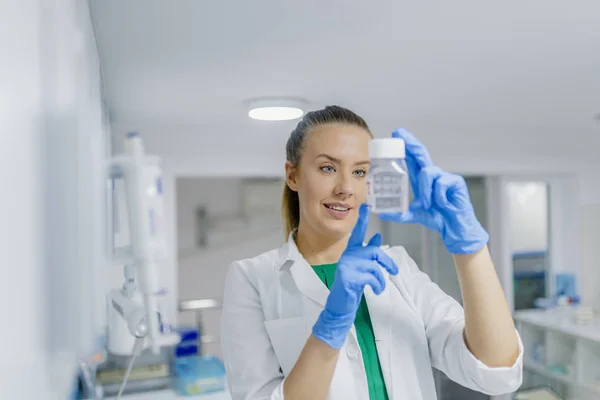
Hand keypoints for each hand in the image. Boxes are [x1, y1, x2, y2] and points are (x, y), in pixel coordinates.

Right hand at [312, 204, 397, 348]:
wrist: (340, 306)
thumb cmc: (352, 286)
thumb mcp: (363, 268)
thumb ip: (369, 253)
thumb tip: (378, 237)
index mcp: (350, 252)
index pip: (357, 233)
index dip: (362, 220)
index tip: (366, 206)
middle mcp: (347, 256)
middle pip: (373, 252)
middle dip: (387, 261)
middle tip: (395, 271)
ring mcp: (346, 266)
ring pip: (374, 266)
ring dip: (381, 278)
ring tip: (380, 287)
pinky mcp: (347, 278)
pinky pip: (370, 276)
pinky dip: (377, 284)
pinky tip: (375, 290)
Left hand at [379, 128, 488, 254]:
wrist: (455, 229)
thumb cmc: (438, 218)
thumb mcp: (414, 215)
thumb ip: (399, 214)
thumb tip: (381, 213)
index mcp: (421, 180)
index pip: (412, 158)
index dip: (404, 146)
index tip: (395, 135)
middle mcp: (432, 175)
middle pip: (421, 153)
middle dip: (410, 142)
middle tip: (399, 133)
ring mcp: (444, 177)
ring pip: (428, 172)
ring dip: (425, 189)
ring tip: (426, 204)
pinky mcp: (456, 182)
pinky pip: (441, 182)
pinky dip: (438, 195)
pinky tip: (442, 203)